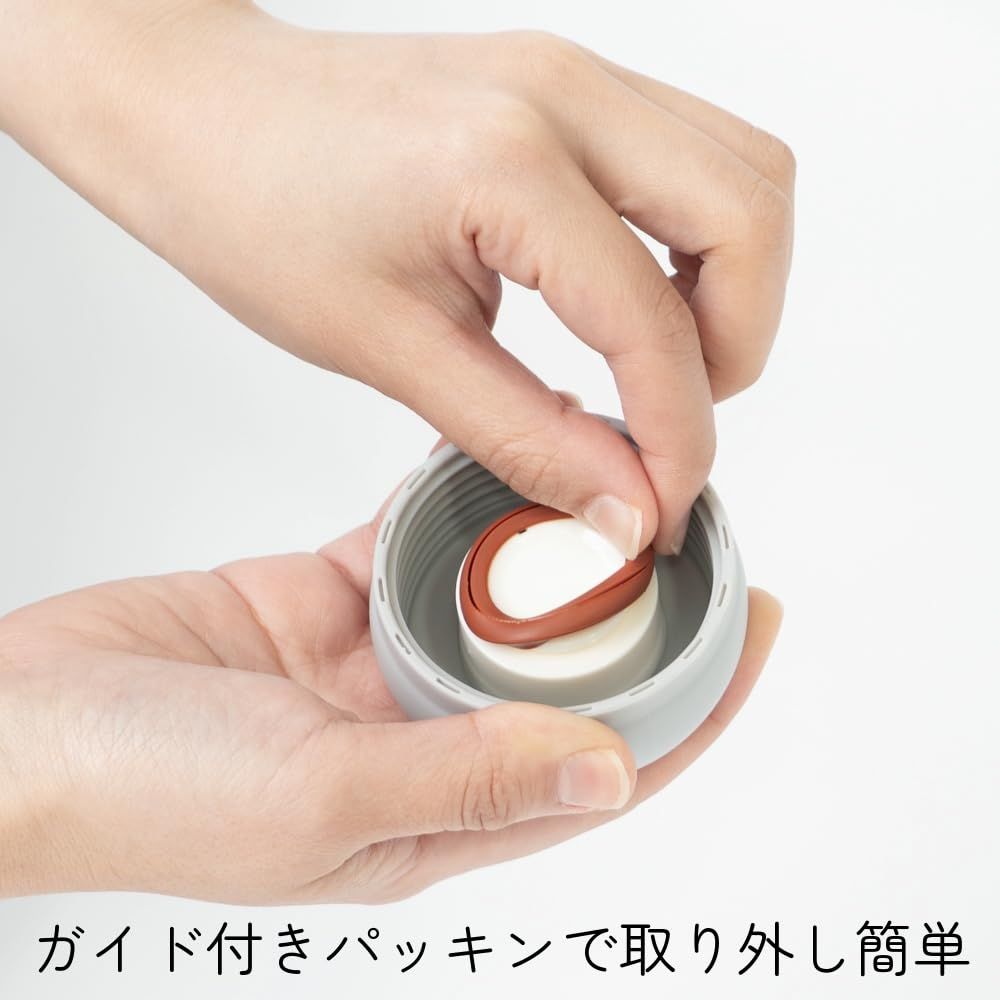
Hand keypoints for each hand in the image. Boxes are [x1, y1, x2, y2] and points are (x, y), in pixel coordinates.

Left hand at [0, 3, 794, 557]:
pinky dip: (698, 239)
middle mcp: (564, 96)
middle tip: (673, 421)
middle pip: (751, 218)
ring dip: (732, 285)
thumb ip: (523, 435)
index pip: (652, 322)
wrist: (204, 115)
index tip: (662, 505)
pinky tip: (636, 297)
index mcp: (507, 165)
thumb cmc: (256, 211)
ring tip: (664, 364)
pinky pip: (695, 152)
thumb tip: (621, 504)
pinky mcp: (570, 86)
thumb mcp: (389, 350)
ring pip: (745, 171)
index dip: (679, 435)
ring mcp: (575, 76)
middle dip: (738, 347)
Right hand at [0, 439, 782, 904]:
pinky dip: (449, 507)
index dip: (697, 700)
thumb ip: (465, 779)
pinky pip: (408, 546)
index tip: (759, 623)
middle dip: (633, 608)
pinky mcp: (321, 606)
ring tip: (606, 476)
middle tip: (694, 525)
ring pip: (488, 598)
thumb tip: (608, 772)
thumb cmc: (144, 797)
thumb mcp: (318, 801)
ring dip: (543, 548)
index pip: (607, 762)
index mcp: (438, 810)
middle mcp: (421, 738)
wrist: (17, 730)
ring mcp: (372, 668)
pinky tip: (492, 459)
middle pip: (562, 670)